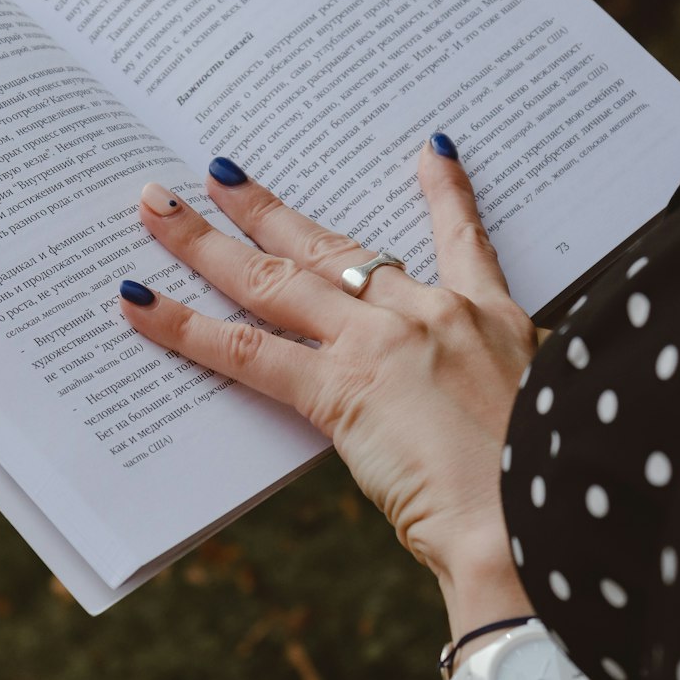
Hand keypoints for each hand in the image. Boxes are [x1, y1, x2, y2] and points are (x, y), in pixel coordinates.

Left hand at [117, 139, 538, 587]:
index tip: (427, 155)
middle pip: (333, 248)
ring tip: (160, 208)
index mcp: (490, 320)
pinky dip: (185, 326)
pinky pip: (246, 351)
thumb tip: (456, 405)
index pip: (463, 243)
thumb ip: (490, 392)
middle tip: (220, 174)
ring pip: (275, 281)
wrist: (528, 523)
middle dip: (268, 210)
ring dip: (209, 242)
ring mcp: (380, 344)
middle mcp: (429, 314)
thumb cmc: (540, 493)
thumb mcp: (536, 417)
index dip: (444, 195)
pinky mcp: (340, 388)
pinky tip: (139, 303)